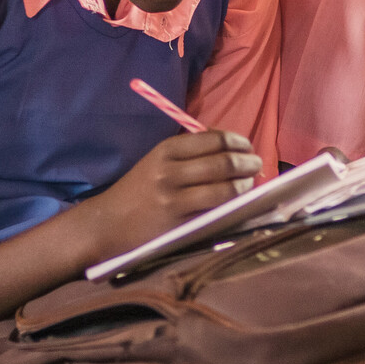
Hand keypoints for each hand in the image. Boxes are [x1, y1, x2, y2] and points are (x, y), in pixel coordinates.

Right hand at [82, 131, 263, 257]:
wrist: (107, 224)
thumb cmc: (138, 191)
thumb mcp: (157, 162)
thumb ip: (189, 153)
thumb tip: (231, 148)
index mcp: (166, 150)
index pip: (213, 139)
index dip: (237, 142)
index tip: (248, 146)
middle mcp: (171, 172)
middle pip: (223, 162)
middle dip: (248, 162)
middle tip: (257, 165)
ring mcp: (175, 200)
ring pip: (225, 188)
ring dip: (245, 185)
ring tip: (250, 184)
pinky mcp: (179, 224)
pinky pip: (215, 212)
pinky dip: (233, 206)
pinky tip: (239, 204)